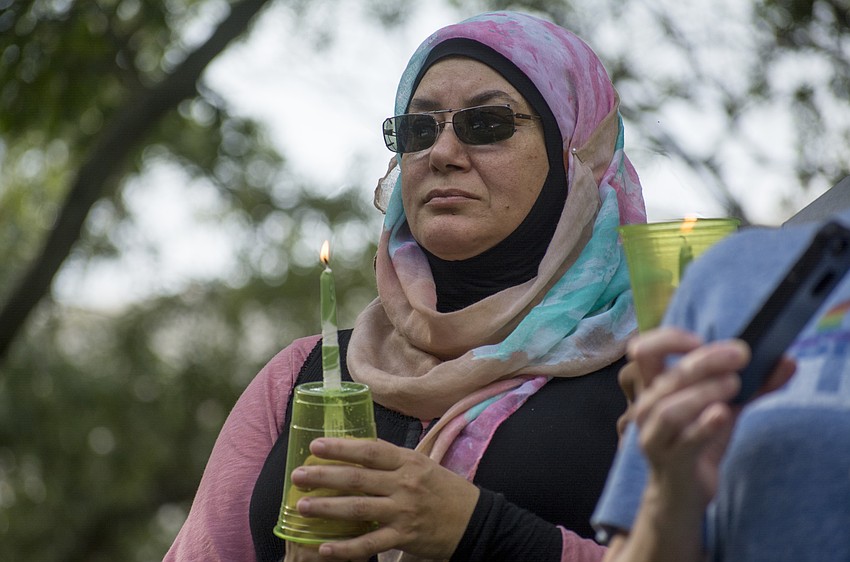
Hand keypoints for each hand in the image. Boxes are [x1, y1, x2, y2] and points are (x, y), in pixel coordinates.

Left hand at [289, 438, 479, 560]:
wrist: (475, 521)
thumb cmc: (445, 490)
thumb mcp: (423, 465)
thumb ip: (393, 459)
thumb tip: (360, 448)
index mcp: (408, 462)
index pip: (370, 450)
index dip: (341, 447)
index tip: (315, 445)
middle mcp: (404, 484)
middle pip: (357, 478)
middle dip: (324, 475)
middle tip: (298, 475)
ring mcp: (404, 512)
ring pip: (358, 509)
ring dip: (327, 508)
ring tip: (302, 507)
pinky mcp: (404, 538)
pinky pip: (369, 543)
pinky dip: (345, 547)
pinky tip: (324, 547)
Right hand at [614, 328, 794, 561]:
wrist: (683, 493)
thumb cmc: (698, 442)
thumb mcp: (723, 408)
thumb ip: (752, 385)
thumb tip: (787, 361)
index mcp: (653, 388)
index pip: (644, 351)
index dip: (669, 339)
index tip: (701, 340)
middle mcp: (646, 409)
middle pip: (667, 376)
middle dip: (705, 361)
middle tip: (740, 355)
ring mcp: (654, 437)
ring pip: (669, 408)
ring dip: (702, 391)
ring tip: (733, 385)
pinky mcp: (671, 462)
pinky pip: (684, 441)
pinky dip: (703, 425)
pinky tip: (722, 414)